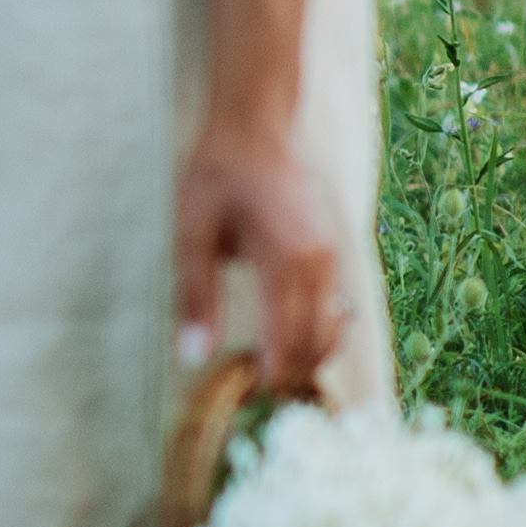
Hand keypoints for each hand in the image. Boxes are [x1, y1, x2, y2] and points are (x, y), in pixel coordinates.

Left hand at [176, 120, 341, 397]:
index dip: (273, 376)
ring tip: (270, 377)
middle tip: (257, 399)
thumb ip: (195, 296)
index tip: (249, 399)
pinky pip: (334, 304)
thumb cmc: (216, 176)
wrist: (255, 127)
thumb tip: (192, 356)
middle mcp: (319, 260)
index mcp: (286, 258)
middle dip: (292, 375)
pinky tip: (290, 345)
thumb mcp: (191, 233)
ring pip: (333, 326)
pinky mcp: (332, 249)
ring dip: (308, 357)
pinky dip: (317, 331)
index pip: (290, 338)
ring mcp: (332, 254)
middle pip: (318, 340)